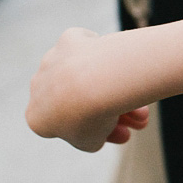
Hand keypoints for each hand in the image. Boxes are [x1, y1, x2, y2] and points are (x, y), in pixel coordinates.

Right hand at [26, 28, 148, 152]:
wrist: (94, 82)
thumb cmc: (91, 117)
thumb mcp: (91, 142)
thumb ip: (90, 136)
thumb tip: (100, 124)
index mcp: (36, 116)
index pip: (69, 127)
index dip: (99, 131)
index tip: (125, 133)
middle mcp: (38, 86)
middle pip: (79, 100)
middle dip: (112, 112)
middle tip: (140, 121)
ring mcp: (52, 60)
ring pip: (87, 75)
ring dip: (117, 90)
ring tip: (146, 105)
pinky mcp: (68, 40)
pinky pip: (87, 46)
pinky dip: (101, 54)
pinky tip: (116, 62)